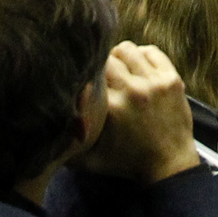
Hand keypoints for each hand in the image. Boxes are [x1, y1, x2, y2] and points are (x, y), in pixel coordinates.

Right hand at [71, 42, 199, 184]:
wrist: (169, 166)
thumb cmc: (126, 163)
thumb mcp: (90, 160)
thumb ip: (67, 143)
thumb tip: (44, 127)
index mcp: (110, 107)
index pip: (90, 73)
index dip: (85, 73)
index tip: (84, 78)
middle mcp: (132, 91)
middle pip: (107, 58)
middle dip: (101, 64)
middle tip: (102, 75)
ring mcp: (154, 84)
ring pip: (128, 50)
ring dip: (120, 57)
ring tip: (119, 69)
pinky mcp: (172, 80)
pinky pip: (152, 52)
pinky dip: (142, 56)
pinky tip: (138, 68)